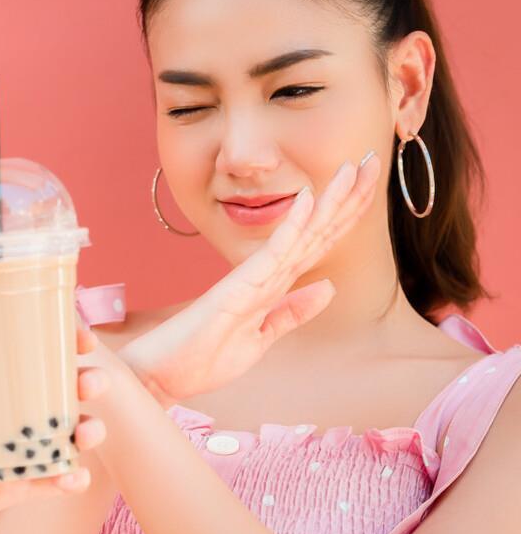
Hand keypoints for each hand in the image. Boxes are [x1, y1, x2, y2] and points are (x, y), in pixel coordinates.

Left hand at [0, 308, 108, 533]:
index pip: (27, 360)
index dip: (60, 348)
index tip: (82, 337)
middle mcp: (0, 418)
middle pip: (54, 396)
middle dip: (83, 386)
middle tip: (94, 382)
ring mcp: (7, 453)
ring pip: (59, 439)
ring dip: (85, 432)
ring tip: (90, 430)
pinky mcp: (7, 489)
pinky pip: (46, 483)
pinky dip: (67, 479)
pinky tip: (76, 475)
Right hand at [117, 152, 382, 404]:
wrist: (160, 375)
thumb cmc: (201, 358)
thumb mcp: (261, 339)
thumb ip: (291, 312)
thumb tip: (327, 287)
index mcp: (272, 284)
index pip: (317, 243)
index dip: (345, 215)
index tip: (368, 186)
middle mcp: (264, 273)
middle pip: (315, 230)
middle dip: (346, 196)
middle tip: (374, 158)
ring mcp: (251, 278)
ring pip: (300, 234)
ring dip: (329, 200)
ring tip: (353, 168)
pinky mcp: (236, 289)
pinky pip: (271, 253)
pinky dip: (291, 227)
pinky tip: (309, 200)